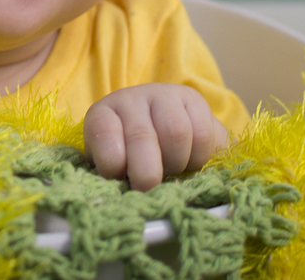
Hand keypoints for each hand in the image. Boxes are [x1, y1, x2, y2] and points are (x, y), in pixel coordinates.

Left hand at [83, 83, 227, 191]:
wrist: (165, 129)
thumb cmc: (132, 157)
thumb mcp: (115, 168)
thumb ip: (113, 180)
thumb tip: (118, 207)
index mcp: (103, 116)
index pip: (102, 132)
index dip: (111, 163)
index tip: (120, 180)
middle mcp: (130, 99)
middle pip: (141, 136)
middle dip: (147, 172)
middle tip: (150, 190)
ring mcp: (162, 95)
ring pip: (175, 133)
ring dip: (176, 164)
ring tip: (171, 173)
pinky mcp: (192, 98)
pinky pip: (201, 133)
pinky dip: (198, 157)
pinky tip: (189, 161)